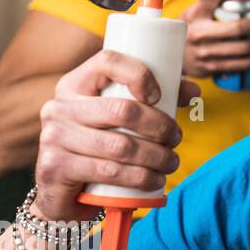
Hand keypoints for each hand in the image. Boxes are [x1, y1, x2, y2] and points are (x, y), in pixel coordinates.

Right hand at [33, 51, 199, 222]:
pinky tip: (155, 180)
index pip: (107, 61)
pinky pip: (109, 172)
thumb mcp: (116, 116)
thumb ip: (155, 99)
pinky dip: (141, 178)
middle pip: (122, 110)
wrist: (60, 187)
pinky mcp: (56, 168)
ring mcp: (54, 138)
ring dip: (157, 158)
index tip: (160, 95)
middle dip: (160, 127)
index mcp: (75, 85)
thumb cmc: (97, 142)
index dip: (139, 74)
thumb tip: (194, 91)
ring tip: (172, 163)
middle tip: (176, 138)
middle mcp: (59, 107)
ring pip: (121, 146)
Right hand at [180, 0, 249, 78]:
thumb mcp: (200, 5)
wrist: (167, 50)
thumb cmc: (189, 24)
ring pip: (243, 58)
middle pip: (241, 41)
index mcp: (199, 23)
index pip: (234, 24)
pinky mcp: (209, 71)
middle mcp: (201, 42)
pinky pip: (238, 68)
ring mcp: (205, 59)